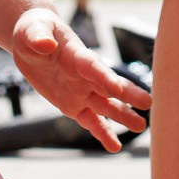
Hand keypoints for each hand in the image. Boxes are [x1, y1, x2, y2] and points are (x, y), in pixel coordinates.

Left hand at [9, 7, 151, 151]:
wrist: (32, 40)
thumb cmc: (33, 30)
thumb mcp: (30, 30)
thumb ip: (38, 37)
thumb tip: (44, 44)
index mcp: (77, 55)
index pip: (93, 67)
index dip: (104, 76)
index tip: (117, 88)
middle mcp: (84, 76)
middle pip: (109, 87)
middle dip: (128, 95)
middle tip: (149, 104)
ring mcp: (81, 91)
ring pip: (106, 106)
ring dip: (123, 116)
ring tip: (141, 127)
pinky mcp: (73, 105)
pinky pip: (90, 121)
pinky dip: (102, 133)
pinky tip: (115, 147)